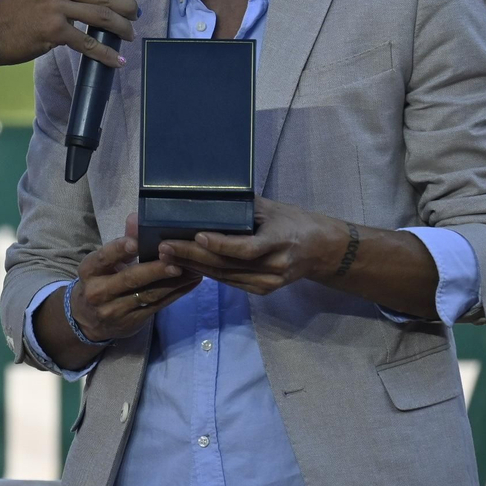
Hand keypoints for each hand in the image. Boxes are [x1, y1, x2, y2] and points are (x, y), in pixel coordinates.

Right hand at [0, 0, 140, 67]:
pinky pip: (88, 43)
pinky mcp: (53, 31)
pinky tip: (117, 59)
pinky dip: (106, 53)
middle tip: (136, 14)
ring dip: (121, 28)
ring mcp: (54, 7)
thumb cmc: (11, 12)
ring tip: (130, 34)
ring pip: (101, 17)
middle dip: (126, 6)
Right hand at [70, 214, 201, 341]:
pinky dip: (176, 293)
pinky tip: (190, 282)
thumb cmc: (100, 280)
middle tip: (176, 261)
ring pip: (148, 294)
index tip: (136, 243)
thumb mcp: (104, 262)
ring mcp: (115, 309)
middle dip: (154, 270)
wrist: (89, 319)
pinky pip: (157, 305)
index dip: (119, 250)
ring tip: (193, 269)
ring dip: (173, 282)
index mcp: (90, 270)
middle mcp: (99, 291)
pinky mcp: (133, 321)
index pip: (104, 258)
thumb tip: (136, 217)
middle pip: (130, 279)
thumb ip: (123, 241)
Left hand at [157, 197, 343, 295]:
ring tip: (166, 257)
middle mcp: (274, 266)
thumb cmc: (293, 221)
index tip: (197, 235)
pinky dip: (206, 274)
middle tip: (164, 248)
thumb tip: (207, 195)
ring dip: (193, 267)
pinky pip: (229, 282)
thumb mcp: (272, 209)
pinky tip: (186, 266)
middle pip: (228, 265)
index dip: (221, 244)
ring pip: (224, 277)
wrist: (321, 251)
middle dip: (192, 256)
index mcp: (280, 241)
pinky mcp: (262, 290)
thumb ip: (243, 207)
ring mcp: (268, 282)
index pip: (247, 248)